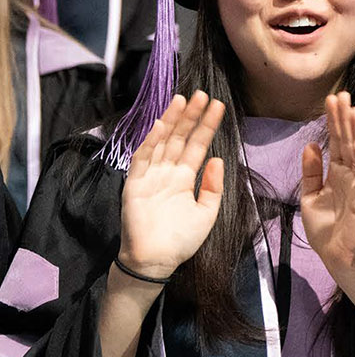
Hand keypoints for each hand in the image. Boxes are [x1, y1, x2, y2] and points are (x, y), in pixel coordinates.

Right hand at [118, 92, 225, 279]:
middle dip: (191, 116)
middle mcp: (168, 173)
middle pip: (180, 138)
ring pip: (162, 142)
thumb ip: (213, 186)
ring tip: (183, 99)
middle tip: (202, 94)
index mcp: (185, 178)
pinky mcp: (134, 185)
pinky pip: (142, 159)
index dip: (207, 126)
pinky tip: (160, 125)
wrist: (155, 262)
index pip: (198, 146)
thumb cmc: (181, 240)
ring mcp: (150, 177)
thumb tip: (218, 159)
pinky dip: (150, 142)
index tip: (218, 106)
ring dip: (171, 121)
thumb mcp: (207, 212)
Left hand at [301, 92, 354, 282]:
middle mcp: (350, 175)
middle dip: (345, 118)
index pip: (336, 141)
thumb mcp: (309, 198)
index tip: (332, 99)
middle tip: (342, 94)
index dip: (334, 121)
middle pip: (348, 141)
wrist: (335, 259)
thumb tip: (311, 144)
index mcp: (337, 172)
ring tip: (353, 111)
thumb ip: (311, 172)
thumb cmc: (326, 230)